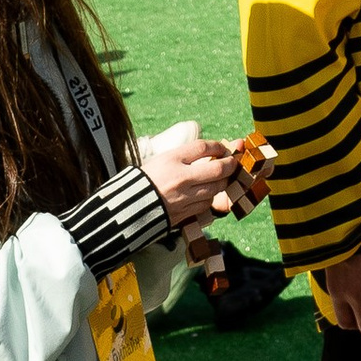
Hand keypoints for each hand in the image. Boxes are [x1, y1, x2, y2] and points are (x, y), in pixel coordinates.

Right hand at [141, 121, 241, 236]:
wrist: (126, 209)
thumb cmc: (142, 181)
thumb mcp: (160, 160)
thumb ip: (183, 157)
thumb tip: (208, 153)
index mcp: (171, 160)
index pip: (203, 147)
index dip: (217, 146)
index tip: (223, 147)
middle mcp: (180, 178)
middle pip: (217, 169)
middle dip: (230, 165)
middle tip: (233, 162)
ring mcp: (184, 197)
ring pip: (215, 189)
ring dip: (223, 182)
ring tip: (223, 178)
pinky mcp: (184, 214)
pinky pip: (206, 205)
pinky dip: (210, 198)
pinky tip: (208, 194)